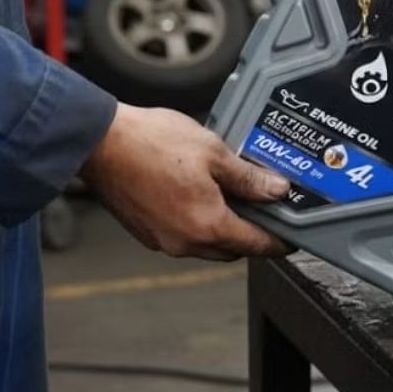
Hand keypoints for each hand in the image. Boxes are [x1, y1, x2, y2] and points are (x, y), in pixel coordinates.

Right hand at [80, 103, 291, 260]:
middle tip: (267, 209)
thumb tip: (277, 191)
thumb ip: (248, 178)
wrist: (100, 142)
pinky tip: (204, 195)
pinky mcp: (147, 232)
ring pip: (207, 244)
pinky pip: (184, 235)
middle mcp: (185, 242)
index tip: (292, 238)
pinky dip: (200, 223)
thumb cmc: (153, 143)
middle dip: (252, 234)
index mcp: (207, 226)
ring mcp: (163, 240)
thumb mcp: (214, 152)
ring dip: (224, 228)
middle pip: (232, 249)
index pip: (256, 245)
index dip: (278, 242)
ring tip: (237, 197)